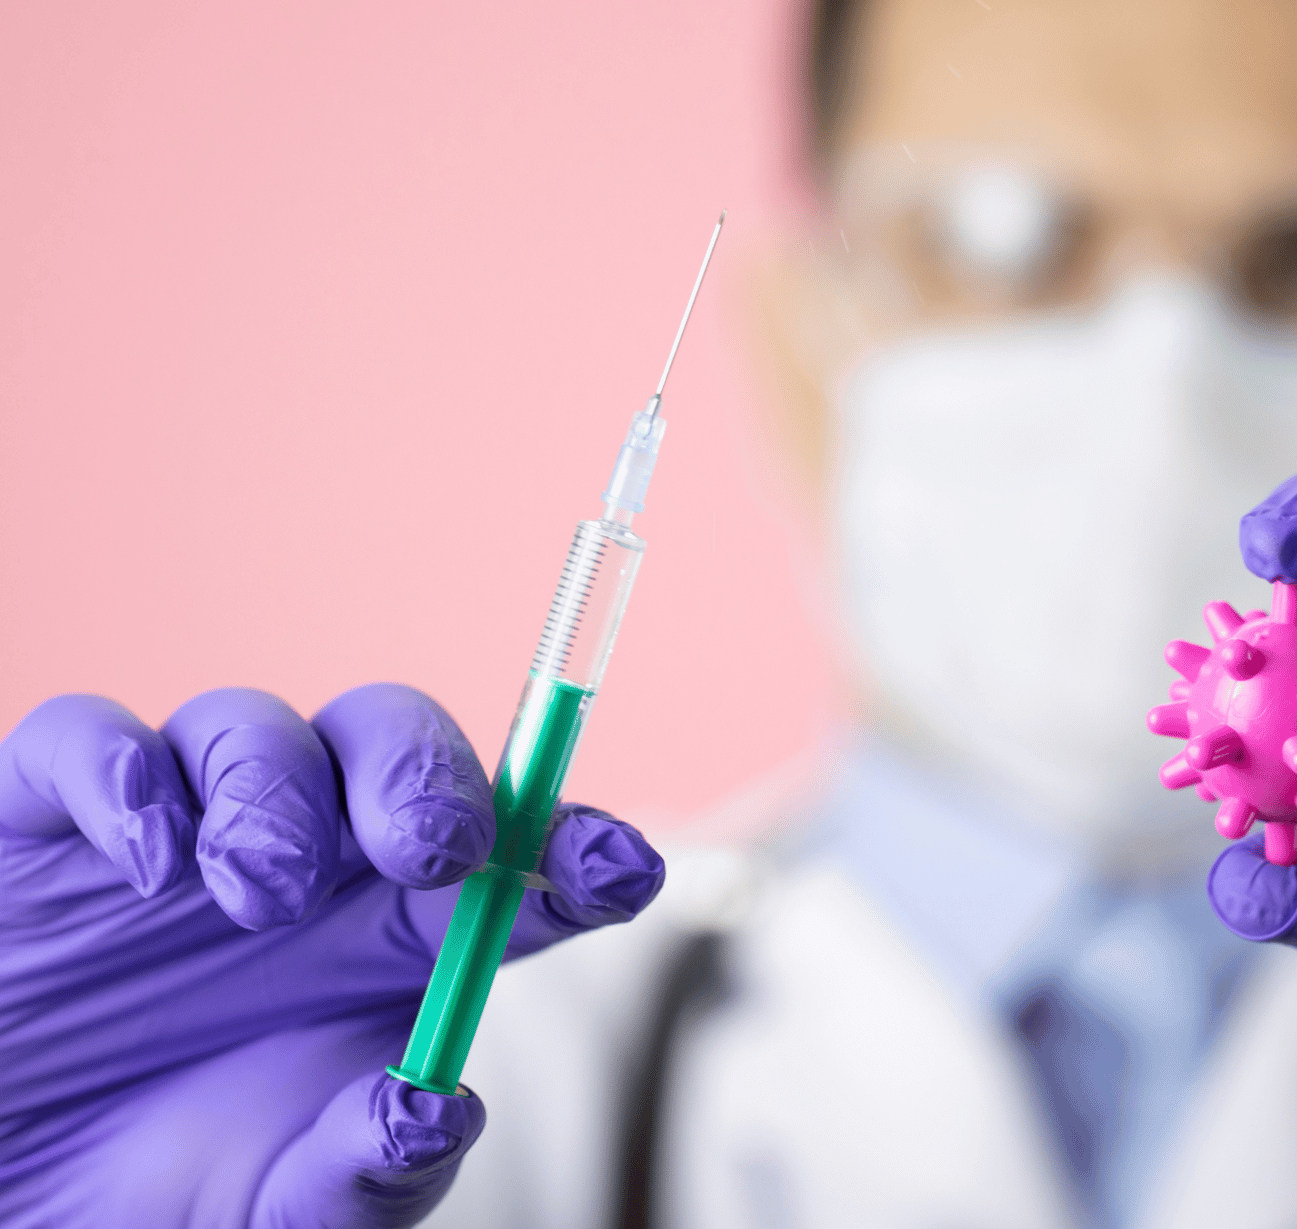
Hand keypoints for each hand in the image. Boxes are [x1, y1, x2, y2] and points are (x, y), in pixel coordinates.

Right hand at [0, 683, 663, 1228]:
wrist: (5, 1184)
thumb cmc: (163, 1185)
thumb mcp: (278, 1210)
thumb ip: (364, 1178)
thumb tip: (436, 1110)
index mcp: (395, 936)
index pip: (513, 856)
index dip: (577, 846)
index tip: (625, 872)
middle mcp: (308, 858)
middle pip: (396, 745)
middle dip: (429, 779)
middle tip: (432, 851)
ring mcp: (184, 827)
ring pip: (254, 725)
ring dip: (278, 790)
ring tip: (260, 897)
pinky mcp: (54, 819)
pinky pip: (91, 739)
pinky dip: (125, 776)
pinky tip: (150, 860)